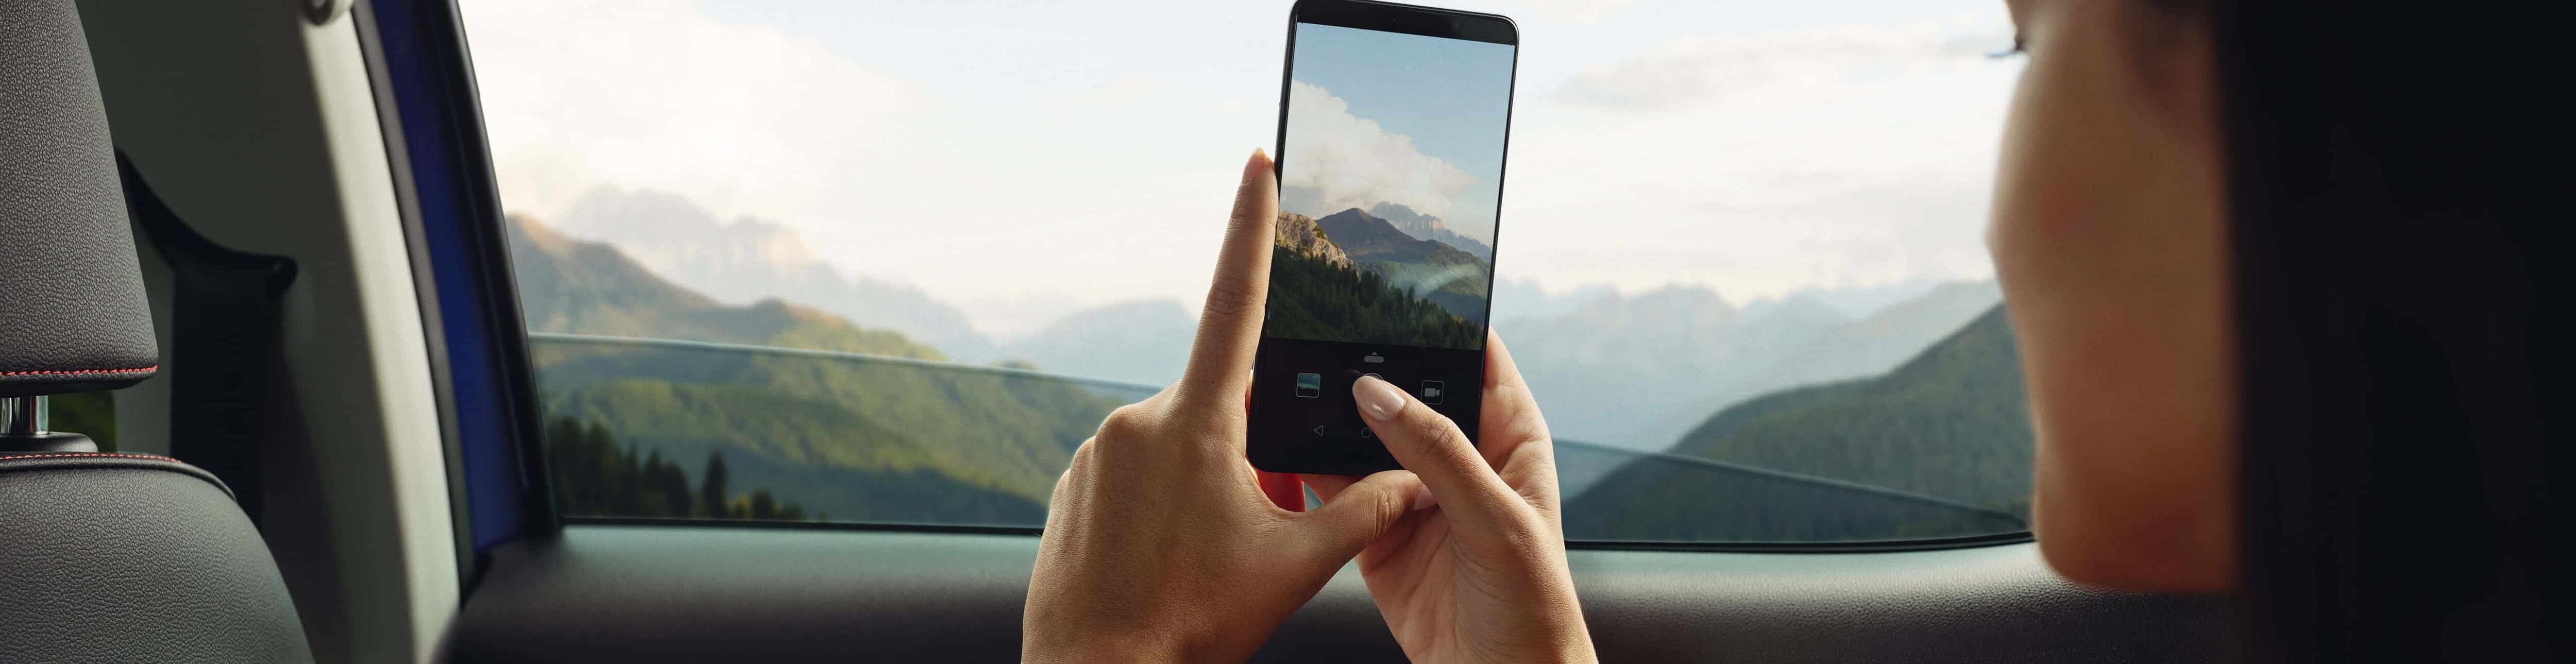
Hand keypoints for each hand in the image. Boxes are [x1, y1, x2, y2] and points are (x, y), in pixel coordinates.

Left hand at [1022, 150, 1426, 662]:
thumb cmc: (1189, 625)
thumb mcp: (1294, 566)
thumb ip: (1362, 512)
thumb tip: (1415, 481)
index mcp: (1197, 423)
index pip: (1235, 301)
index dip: (1251, 227)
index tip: (1256, 164)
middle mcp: (1137, 422)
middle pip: (1218, 408)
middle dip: (1247, 453)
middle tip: (1249, 526)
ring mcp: (1095, 454)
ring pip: (1175, 450)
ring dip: (1203, 489)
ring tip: (1202, 563)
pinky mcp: (1070, 489)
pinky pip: (1132, 480)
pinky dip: (1162, 511)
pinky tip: (1165, 565)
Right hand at [1304, 332, 1597, 662]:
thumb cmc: (1531, 607)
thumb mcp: (1493, 519)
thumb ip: (1437, 451)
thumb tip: (1378, 391)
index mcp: (1509, 437)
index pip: (1475, 356)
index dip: (1439, 320)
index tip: (1391, 286)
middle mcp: (1460, 457)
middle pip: (1409, 389)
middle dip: (1368, 364)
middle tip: (1320, 331)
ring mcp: (1414, 493)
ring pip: (1364, 435)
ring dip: (1330, 415)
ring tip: (1291, 381)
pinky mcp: (1375, 531)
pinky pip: (1336, 487)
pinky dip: (1307, 466)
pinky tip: (1280, 441)